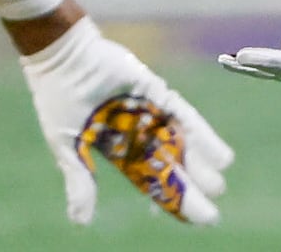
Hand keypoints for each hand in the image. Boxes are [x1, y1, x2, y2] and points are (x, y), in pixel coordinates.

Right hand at [19, 17, 233, 224]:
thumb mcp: (67, 144)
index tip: (187, 219)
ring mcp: (152, 113)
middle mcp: (141, 133)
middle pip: (170, 167)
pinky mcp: (159, 94)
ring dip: (200, 166)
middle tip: (210, 216)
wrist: (62, 57)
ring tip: (219, 186)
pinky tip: (221, 157)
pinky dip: (203, 138)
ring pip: (183, 145)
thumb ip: (79, 180)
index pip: (148, 180)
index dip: (166, 199)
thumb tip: (81, 222)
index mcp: (118, 149)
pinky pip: (185, 119)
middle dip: (189, 189)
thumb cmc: (59, 98)